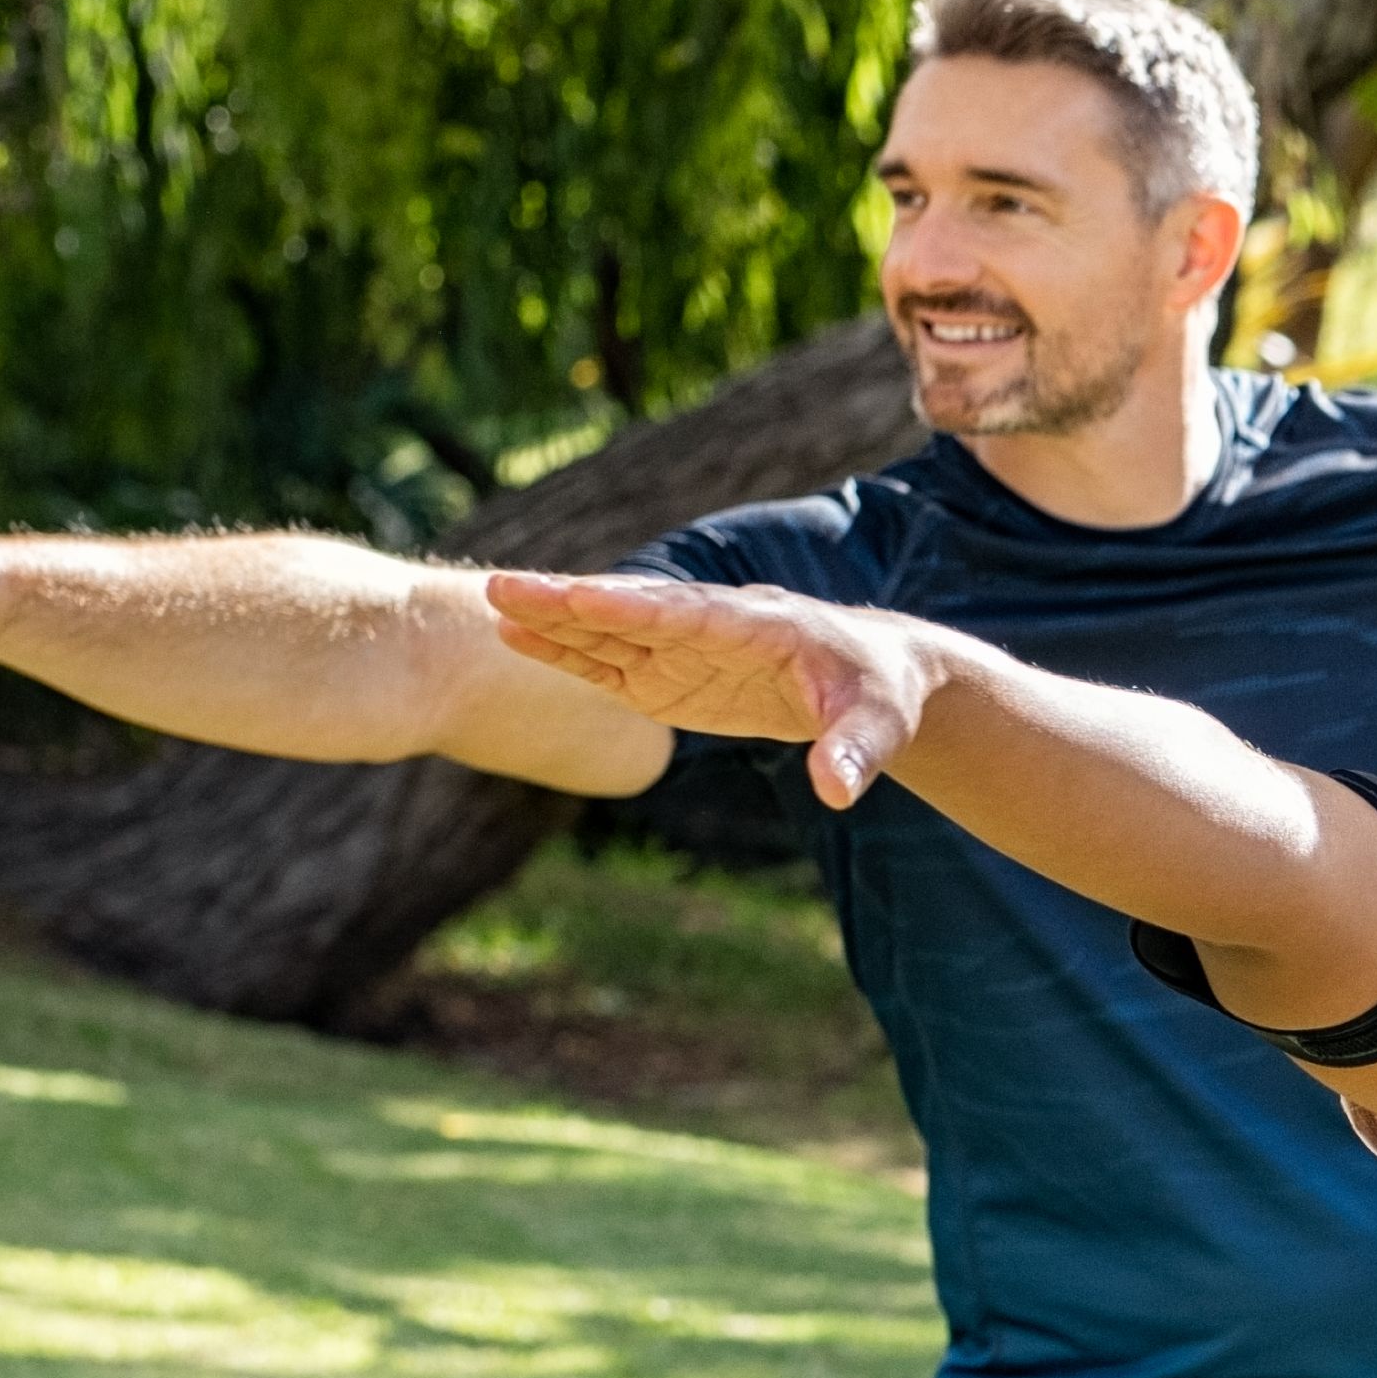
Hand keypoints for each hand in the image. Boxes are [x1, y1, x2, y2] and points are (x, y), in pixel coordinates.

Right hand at [485, 572, 937, 806]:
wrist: (878, 677)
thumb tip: (836, 791)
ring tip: (494, 603)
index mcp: (764, 626)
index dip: (638, 607)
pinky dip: (568, 650)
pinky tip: (519, 638)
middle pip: (635, 611)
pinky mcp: (672, 675)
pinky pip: (612, 660)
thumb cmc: (882, 694)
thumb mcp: (881, 725)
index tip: (583, 595)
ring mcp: (688, 650)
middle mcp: (715, 627)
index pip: (693, 614)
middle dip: (572, 601)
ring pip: (612, 631)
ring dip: (556, 619)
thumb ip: (855, 753)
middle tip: (505, 586)